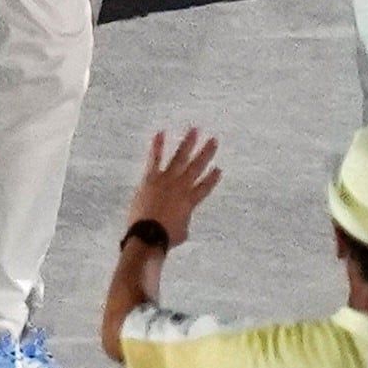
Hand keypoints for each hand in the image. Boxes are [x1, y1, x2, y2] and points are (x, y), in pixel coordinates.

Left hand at [126, 126, 224, 246]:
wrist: (149, 235)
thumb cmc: (165, 238)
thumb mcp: (181, 232)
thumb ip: (182, 221)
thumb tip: (178, 220)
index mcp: (190, 202)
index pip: (205, 187)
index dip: (212, 178)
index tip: (219, 169)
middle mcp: (181, 188)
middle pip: (197, 167)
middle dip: (206, 153)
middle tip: (214, 140)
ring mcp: (166, 180)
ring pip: (180, 158)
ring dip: (188, 143)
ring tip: (195, 129)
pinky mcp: (151, 178)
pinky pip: (155, 159)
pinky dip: (157, 145)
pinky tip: (160, 132)